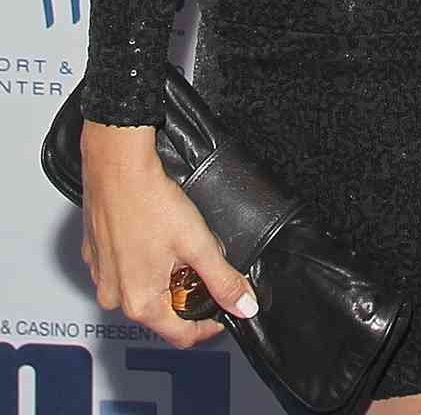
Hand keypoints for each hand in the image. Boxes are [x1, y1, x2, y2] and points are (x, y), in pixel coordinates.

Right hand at [80, 121, 257, 348]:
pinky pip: (124, 269)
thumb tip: (244, 306)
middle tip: (201, 264)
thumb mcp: (198, 244)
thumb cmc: (151, 201)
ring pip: (141, 289)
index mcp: (140, 302)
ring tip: (178, 244)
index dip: (208, 327)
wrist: (116, 166)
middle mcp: (115, 296)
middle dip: (185, 294)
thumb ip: (223, 279)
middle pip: (161, 312)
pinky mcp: (94, 255)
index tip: (222, 314)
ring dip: (163, 276)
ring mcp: (101, 277)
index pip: (180, 335)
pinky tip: (153, 235)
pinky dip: (142, 260)